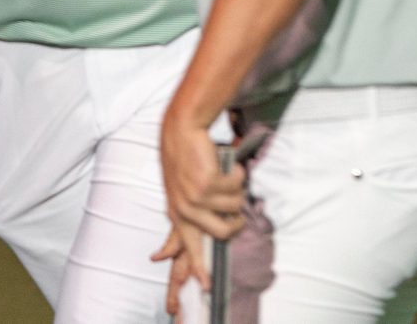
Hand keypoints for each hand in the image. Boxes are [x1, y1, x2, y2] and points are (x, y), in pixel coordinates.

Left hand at [155, 118, 245, 300]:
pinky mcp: (207, 183)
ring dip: (238, 190)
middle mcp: (185, 210)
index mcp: (177, 215)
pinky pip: (236, 186)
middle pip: (223, 232)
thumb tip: (186, 244)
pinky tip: (230, 166)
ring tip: (229, 178)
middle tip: (238, 209)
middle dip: (238, 221)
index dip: (199, 268)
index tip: (206, 285)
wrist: (182, 131)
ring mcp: (195, 197)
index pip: (189, 248)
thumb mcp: (178, 194)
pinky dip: (238, 174)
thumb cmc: (184, 161)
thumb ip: (186, 218)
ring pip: (234, 206)